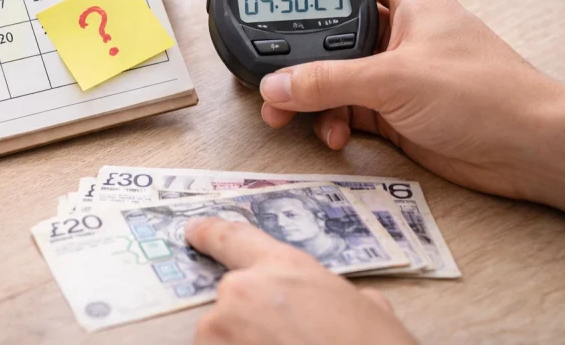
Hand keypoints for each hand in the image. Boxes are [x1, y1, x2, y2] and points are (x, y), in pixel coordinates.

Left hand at [185, 217, 416, 344]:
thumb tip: (358, 304)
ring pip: (220, 337)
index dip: (210, 233)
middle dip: (250, 322)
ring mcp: (221, 327)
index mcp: (284, 266)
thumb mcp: (370, 312)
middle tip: (285, 338)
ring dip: (241, 344)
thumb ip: (340, 297)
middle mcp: (243, 289)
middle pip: (231, 301)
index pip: (234, 238)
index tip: (193, 231)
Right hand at [256, 0, 564, 200]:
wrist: (527, 150)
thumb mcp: (394, 79)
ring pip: (340, 77)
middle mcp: (406, 36)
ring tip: (286, 112)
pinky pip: (351, 111)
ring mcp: (402, 76)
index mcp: (414, 3)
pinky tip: (330, 133)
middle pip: (340, 33)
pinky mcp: (399, 113)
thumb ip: (328, 81)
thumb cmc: (487, 95)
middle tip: (273, 68)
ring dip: (314, 96)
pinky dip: (334, 122)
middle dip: (304, 54)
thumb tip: (279, 83)